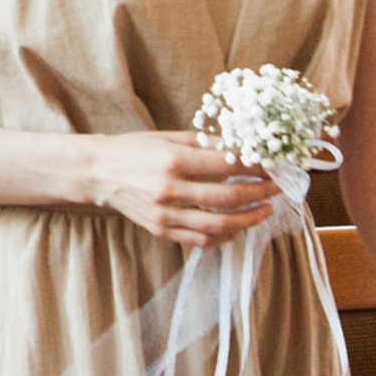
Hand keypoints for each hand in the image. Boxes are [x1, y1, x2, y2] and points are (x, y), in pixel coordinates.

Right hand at [87, 133, 281, 247]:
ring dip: (249, 219)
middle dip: (261, 193)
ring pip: (219, 225)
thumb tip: (240, 147)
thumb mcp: (168, 137)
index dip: (256, 167)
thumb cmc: (134, 149)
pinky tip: (237, 226)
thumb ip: (204, 144)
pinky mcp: (161, 230)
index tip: (273, 165)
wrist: (98, 172)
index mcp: (172, 161)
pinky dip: (225, 235)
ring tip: (264, 210)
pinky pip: (201, 239)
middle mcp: (169, 190)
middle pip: (229, 199)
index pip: (227, 166)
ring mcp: (165, 214)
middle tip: (278, 189)